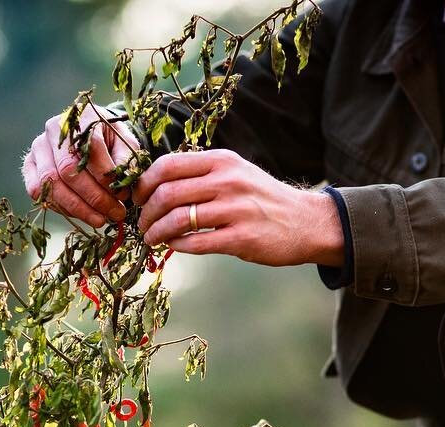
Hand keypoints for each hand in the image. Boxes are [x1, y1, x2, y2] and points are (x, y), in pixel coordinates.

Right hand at [21, 105, 139, 226]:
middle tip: (115, 213)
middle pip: (68, 170)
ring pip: (51, 183)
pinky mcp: (29, 165)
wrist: (87, 134)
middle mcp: (53, 130)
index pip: (90, 149)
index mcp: (80, 118)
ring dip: (78, 208)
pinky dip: (60, 207)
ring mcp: (38, 147)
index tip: (123, 195)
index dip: (106, 177)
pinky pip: (38, 190)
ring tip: (100, 220)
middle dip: (94, 197)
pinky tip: (81, 214)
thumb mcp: (125, 143)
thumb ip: (126, 160)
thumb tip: (123, 183)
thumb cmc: (109, 140)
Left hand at [133, 150, 343, 267]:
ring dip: (157, 232)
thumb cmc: (264, 199)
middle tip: (142, 224)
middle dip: (146, 212)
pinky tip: (174, 247)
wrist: (306, 222)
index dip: (144, 183)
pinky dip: (178, 246)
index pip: (167, 165)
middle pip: (167, 193)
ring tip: (152, 239)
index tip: (138, 198)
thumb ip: (203, 174)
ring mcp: (235, 210)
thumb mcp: (236, 172)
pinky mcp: (242, 238)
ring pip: (178, 219)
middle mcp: (227, 181)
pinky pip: (197, 242)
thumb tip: (160, 184)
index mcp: (221, 161)